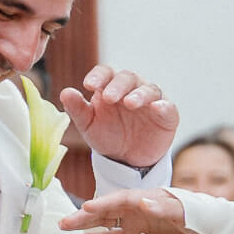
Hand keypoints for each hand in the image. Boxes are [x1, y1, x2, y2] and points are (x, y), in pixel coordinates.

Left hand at [59, 66, 177, 169]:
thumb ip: (77, 109)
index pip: (106, 73)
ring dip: (140, 94)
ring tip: (130, 103)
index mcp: (111, 86)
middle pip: (128, 78)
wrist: (127, 160)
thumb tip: (65, 92)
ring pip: (149, 89)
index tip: (88, 85)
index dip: (98, 76)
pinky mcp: (167, 115)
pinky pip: (167, 107)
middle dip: (118, 86)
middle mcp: (132, 88)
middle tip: (109, 98)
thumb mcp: (89, 126)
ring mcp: (152, 100)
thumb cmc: (107, 136)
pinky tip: (157, 108)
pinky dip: (163, 106)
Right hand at [60, 187, 203, 233]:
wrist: (205, 228)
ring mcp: (132, 221)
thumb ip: (163, 208)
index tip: (87, 208)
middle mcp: (135, 207)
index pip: (121, 200)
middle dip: (85, 216)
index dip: (104, 203)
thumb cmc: (195, 214)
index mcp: (146, 196)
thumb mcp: (183, 211)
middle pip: (106, 210)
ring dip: (84, 226)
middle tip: (64, 222)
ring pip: (103, 223)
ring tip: (63, 228)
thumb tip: (142, 203)